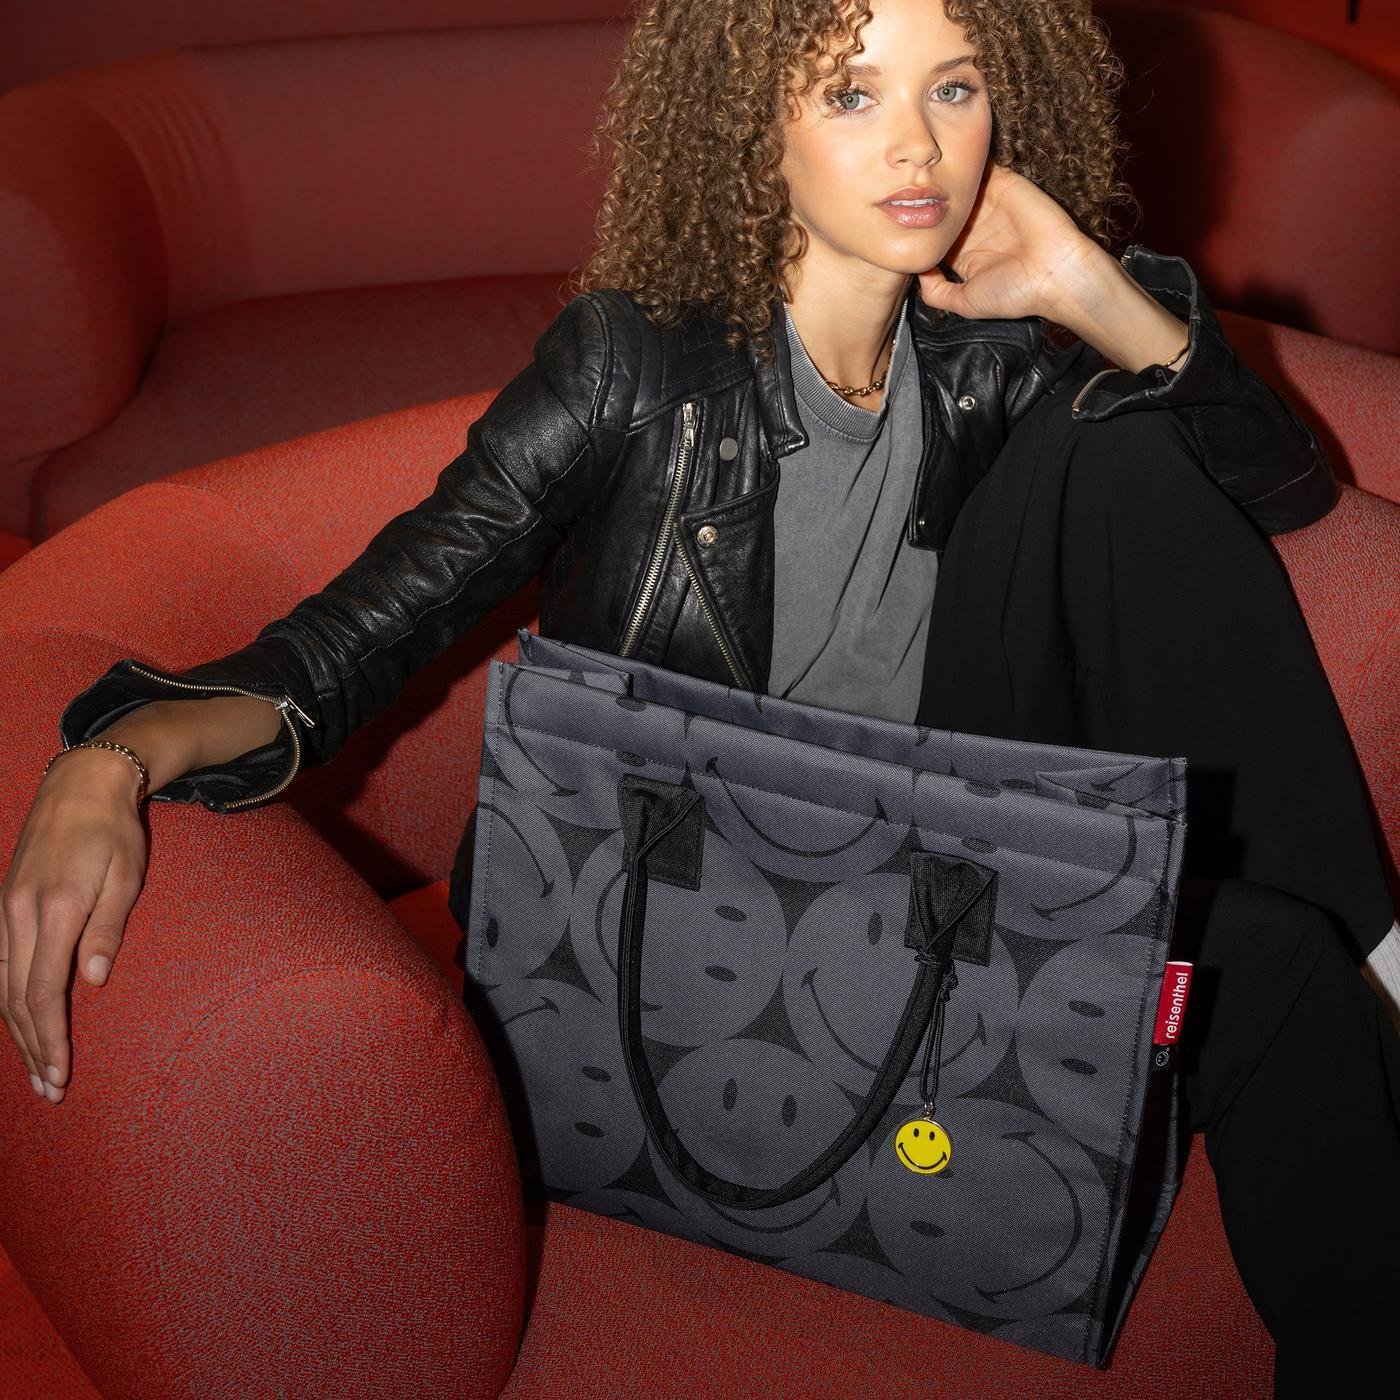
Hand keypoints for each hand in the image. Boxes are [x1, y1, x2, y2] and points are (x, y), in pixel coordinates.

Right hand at [1, 751, 148, 1104]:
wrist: (81, 784)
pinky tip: (21, 1023)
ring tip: (37, 1070)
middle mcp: (20, 914)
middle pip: (17, 999)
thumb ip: (108, 929)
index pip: (43, 991)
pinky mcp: (5, 904)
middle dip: (33, 1049)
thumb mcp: (127, 875)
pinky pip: (0, 965)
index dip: (50, 1038)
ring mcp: (6, 910)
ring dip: (18, 1032)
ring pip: (2, 986)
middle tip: (51, 1090)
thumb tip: (93, 981)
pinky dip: (9, 1000)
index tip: (61, 1075)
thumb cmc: (114, 830)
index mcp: (55, 910)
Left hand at [915, 161, 1101, 323]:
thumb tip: (916, 272)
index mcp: (965, 254)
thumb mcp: (964, 303)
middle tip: (900, 193)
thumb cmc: (1013, 293)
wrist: (1056, 272)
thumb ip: (936, 293)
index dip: (918, 232)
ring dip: (940, 180)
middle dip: (923, 202)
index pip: (935, 237)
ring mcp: (990, 204)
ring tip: (916, 174)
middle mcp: (976, 228)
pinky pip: (981, 166)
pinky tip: (942, 162)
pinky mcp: (1005, 183)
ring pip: (958, 186)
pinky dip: (964, 160)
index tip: (898, 227)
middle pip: (942, 209)